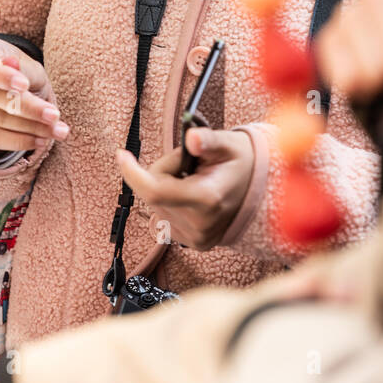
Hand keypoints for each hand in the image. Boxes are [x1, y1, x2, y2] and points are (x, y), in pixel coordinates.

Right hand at [0, 37, 69, 151]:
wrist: (12, 87)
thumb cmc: (21, 72)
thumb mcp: (27, 65)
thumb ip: (23, 68)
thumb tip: (13, 66)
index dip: (2, 76)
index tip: (24, 85)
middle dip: (28, 108)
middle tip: (55, 115)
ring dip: (31, 128)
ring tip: (57, 131)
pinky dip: (19, 141)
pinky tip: (41, 140)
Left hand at [115, 128, 254, 250]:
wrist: (260, 189)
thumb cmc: (240, 161)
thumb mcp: (228, 144)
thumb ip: (208, 140)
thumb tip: (192, 138)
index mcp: (207, 198)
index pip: (155, 191)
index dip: (133, 174)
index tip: (122, 154)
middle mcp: (201, 224)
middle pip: (155, 194)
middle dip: (162, 173)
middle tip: (188, 164)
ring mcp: (197, 238)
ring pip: (157, 207)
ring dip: (167, 189)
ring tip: (194, 180)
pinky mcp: (195, 244)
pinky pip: (164, 219)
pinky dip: (171, 204)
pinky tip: (192, 198)